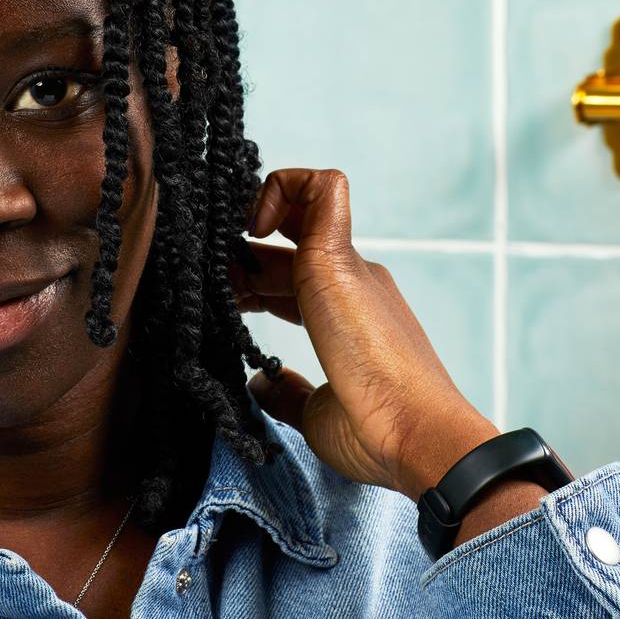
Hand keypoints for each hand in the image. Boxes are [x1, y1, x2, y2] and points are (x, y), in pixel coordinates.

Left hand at [229, 169, 498, 498]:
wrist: (413, 433)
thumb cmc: (374, 432)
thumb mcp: (315, 412)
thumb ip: (288, 393)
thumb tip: (263, 382)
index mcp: (347, 316)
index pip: (289, 279)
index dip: (250, 283)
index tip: (223, 303)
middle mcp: (352, 282)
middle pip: (285, 246)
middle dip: (238, 256)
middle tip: (206, 283)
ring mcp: (349, 266)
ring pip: (302, 204)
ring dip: (253, 214)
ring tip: (220, 255)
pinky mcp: (338, 257)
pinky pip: (323, 186)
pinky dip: (283, 185)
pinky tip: (252, 228)